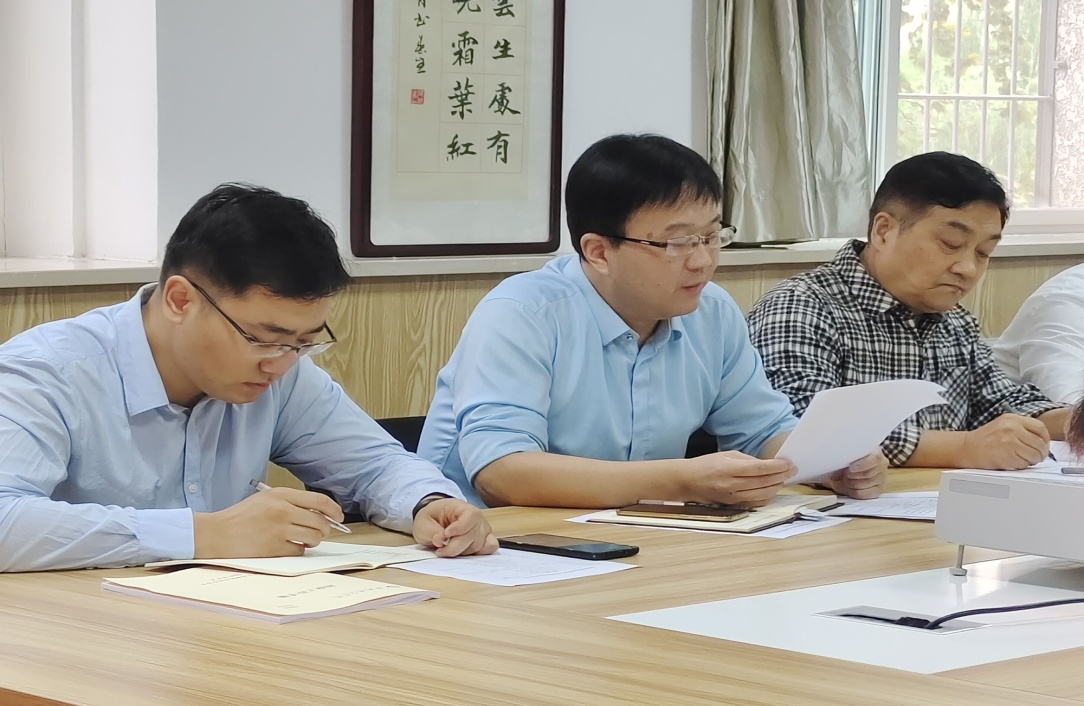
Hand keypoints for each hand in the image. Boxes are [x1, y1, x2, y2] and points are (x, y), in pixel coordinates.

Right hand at [192, 487, 343, 557]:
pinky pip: (299, 550)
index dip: (334, 510)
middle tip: (319, 532)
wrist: (217, 533)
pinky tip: (288, 547)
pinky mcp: (275, 548)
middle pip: (320, 521)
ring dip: (312, 540)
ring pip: (313, 537)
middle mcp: (283, 510)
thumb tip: (319, 512)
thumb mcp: (265, 499)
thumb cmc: (240, 517)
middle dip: (324, 529)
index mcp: (280, 495)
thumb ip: (290, 502)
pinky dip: (298, 550)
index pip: (320, 501)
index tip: (338, 517)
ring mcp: (279, 530)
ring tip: (302, 539)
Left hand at [412, 498, 497, 556]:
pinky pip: (489, 548)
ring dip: (462, 551)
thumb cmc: (432, 519)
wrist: (436, 521)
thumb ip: (430, 531)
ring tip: (449, 549)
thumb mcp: (423, 522)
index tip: (446, 534)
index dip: (460, 528)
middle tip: (440, 550)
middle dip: (455, 547)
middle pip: (473, 535)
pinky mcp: (485, 540)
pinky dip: (478, 553)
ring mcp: (483, 529)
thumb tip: (440, 540)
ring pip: (479, 545)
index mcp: (461, 507)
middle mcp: (477, 517)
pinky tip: (463, 552)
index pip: (470, 516)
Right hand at [680, 451, 796, 506]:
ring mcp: (732, 497)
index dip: (776, 466)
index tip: (788, 463)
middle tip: (792, 470)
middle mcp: (730, 485)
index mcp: (728, 468)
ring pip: (762, 494)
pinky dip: (767, 496)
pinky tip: (772, 489)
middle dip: (781, 476)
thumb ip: (746, 460)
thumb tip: (766, 465)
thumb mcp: (725, 455)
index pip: (759, 468)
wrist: (687, 481)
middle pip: (763, 482)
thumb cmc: (705, 465)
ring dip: (776, 486)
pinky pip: (755, 503)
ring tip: (784, 479)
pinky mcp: (732, 505)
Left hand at [824, 451, 886, 498]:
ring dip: (850, 483)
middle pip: (868, 474)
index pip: (875, 458)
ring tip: (844, 479)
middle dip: (851, 476)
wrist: (849, 468)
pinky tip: (849, 486)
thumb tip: (835, 463)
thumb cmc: (848, 460)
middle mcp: (882, 464)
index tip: (850, 468)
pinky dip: (852, 491)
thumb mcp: (844, 455)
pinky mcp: (878, 490)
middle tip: (842, 474)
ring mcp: (882, 478)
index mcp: (875, 451)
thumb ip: (842, 458)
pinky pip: (862, 494)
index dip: (862, 464)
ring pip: (864, 484)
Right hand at [963, 413, 1050, 469]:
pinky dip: (1022, 465)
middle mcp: (1012, 428)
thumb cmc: (985, 439)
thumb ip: (1022, 428)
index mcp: (1013, 419)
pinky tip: (1013, 462)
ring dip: (1032, 460)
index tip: (1043, 445)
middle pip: (1040, 444)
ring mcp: (1009, 442)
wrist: (967, 448)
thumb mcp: (1003, 425)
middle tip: (1036, 456)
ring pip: (1034, 455)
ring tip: (1023, 459)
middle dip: (1040, 453)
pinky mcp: (1007, 455)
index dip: (1045, 439)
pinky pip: (1024, 463)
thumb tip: (1043, 441)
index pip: (1041, 428)